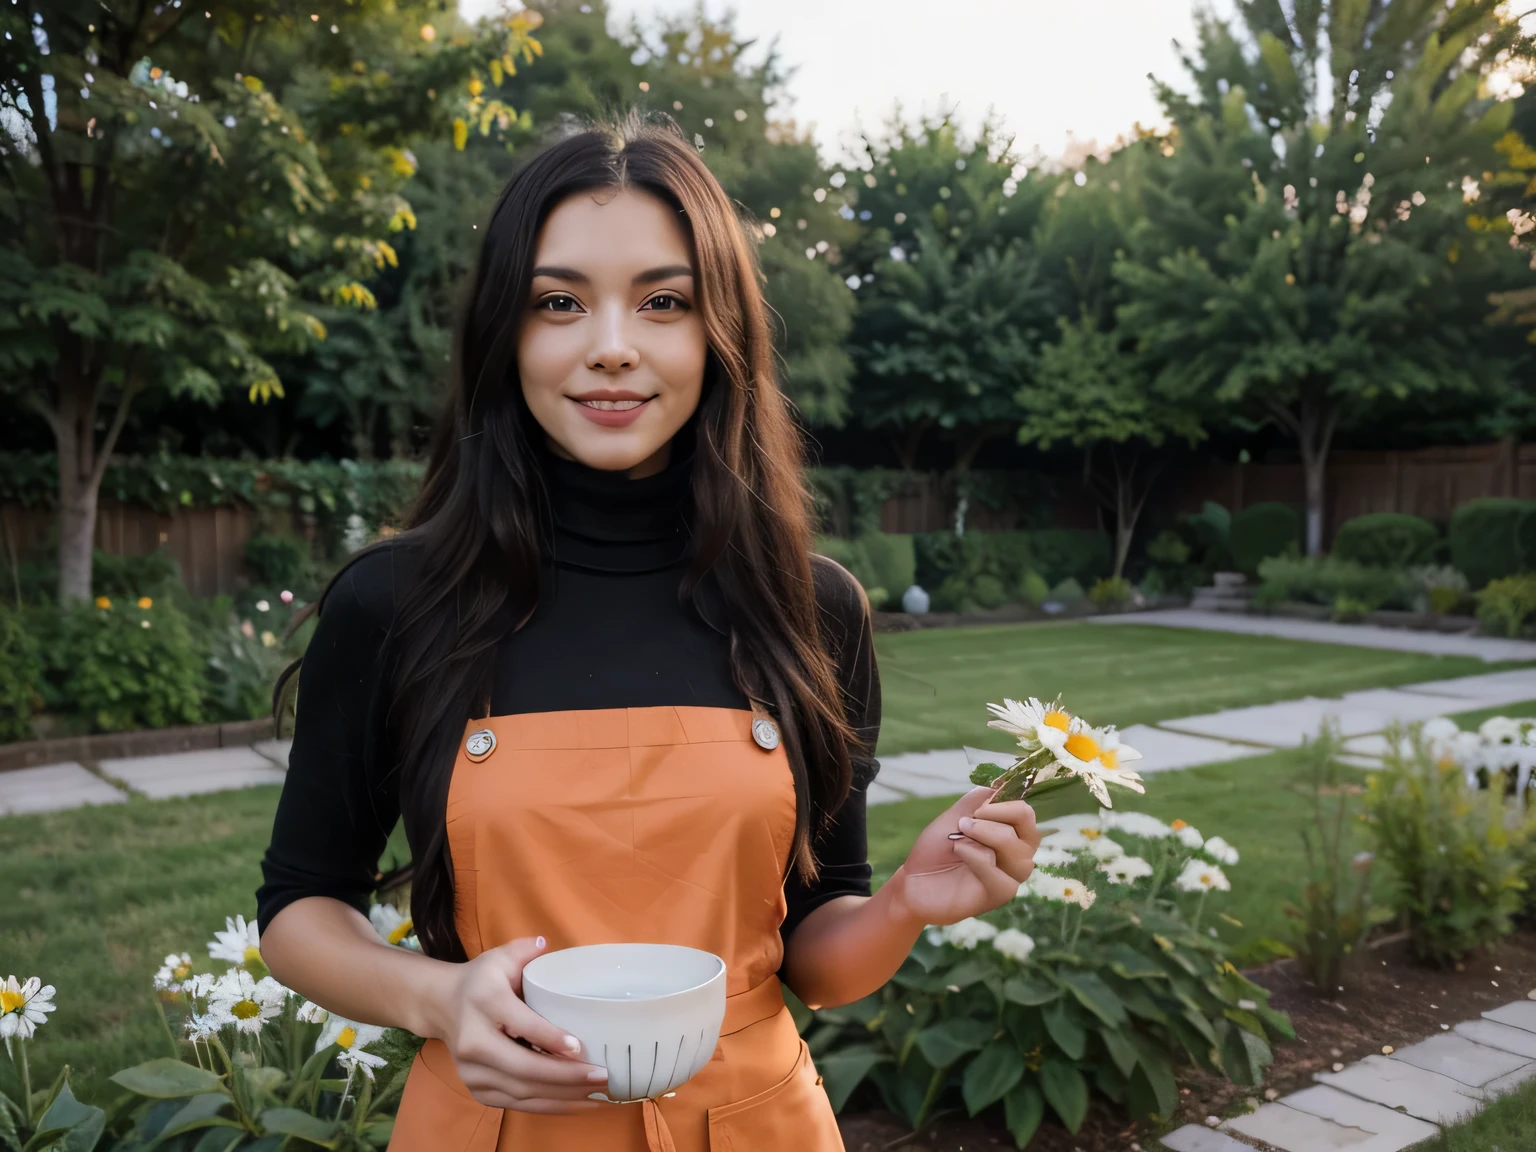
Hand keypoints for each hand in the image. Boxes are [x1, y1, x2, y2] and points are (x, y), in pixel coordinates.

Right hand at [430, 936, 607, 1112]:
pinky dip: (549, 1106)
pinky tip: (576, 1102)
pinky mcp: (477, 1090)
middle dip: (566, 1076)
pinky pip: (517, 1104)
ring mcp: (473, 1071)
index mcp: (484, 1002)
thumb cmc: (481, 980)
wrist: (441, 1006)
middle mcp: (473, 1041)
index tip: (580, 1048)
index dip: (550, 1038)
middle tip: (602, 1076)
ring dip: (563, 1096)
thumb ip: (524, 950)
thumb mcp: (499, 957)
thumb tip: (547, 943)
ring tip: (599, 1093)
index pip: (521, 1024)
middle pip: (523, 1067)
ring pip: (522, 1091)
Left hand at [889, 786, 1040, 926]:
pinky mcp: (998, 896)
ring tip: (959, 836)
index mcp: (1008, 833)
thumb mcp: (953, 817)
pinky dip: (979, 860)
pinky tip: (960, 852)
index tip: (977, 808)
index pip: (1025, 815)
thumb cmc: (935, 850)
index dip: (1006, 805)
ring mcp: (1009, 877)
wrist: (913, 880)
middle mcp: (1015, 855)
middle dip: (997, 819)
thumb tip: (997, 787)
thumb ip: (976, 801)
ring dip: (989, 836)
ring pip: (1020, 855)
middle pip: (1030, 833)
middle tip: (965, 821)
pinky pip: (1002, 879)